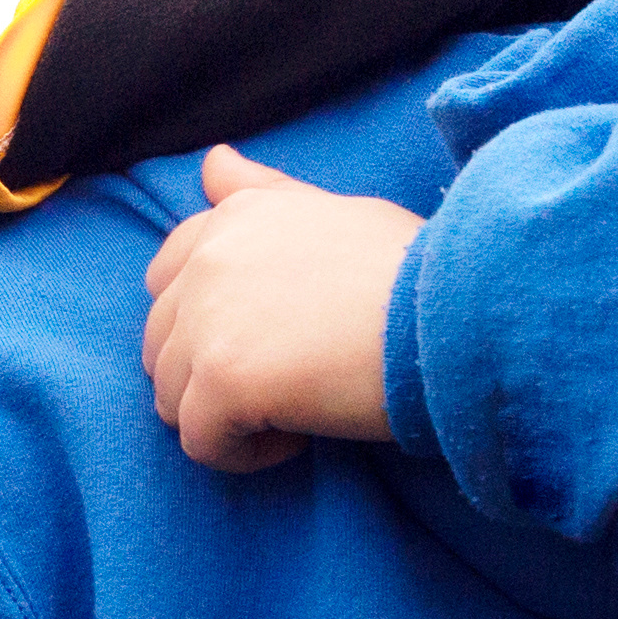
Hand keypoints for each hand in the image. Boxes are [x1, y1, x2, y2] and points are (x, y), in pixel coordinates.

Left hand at [140, 148, 423, 473]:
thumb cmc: (412, 271)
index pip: (168, 275)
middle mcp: (208, 258)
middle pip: (161, 343)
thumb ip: (263, 194)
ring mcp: (208, 318)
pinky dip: (244, 455)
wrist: (456, 314)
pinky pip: (199, 442)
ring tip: (297, 410)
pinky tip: (299, 437)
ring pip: (171, 397)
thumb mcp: (332, 211)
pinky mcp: (222, 378)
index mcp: (233, 216)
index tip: (276, 339)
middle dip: (211, 373)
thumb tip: (211, 163)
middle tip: (288, 383)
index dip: (209, 322)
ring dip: (225, 417)